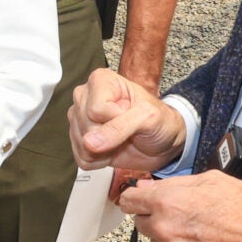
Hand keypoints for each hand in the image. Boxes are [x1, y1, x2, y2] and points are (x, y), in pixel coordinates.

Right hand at [69, 67, 186, 173]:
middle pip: (87, 126)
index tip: (131, 115)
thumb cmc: (159, 122)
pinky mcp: (78, 141)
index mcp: (100, 81)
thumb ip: (120, 126)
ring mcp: (78, 120)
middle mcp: (85, 97)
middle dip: (109, 136)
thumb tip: (89, 142)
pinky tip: (112, 149)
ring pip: (82, 144)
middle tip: (127, 130)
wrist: (163, 143)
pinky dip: (100, 160)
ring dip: (105, 150)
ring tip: (120, 140)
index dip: (116, 118)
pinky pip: (82, 158)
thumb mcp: (148, 117)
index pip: (96, 109)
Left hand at [118, 171, 241, 241]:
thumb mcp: (213, 181)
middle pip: (142, 224)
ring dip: (170, 239)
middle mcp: (164, 230)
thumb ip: (175, 184)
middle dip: (157, 218)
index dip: (136, 199)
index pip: (129, 201)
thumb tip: (148, 186)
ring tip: (200, 233)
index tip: (140, 201)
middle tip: (183, 216)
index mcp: (167, 203)